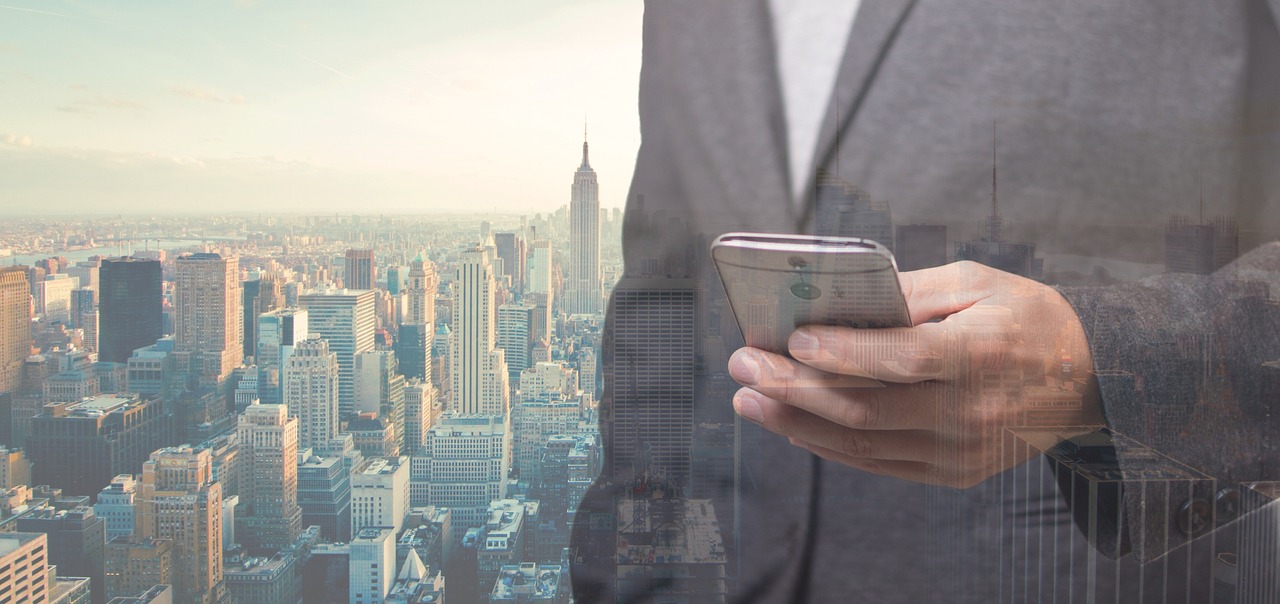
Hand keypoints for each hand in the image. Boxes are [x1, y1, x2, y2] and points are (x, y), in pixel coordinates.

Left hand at [727, 261, 1105, 487]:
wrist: (1087, 380)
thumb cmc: (1025, 318)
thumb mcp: (978, 282)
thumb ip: (910, 293)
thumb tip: (840, 299)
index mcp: (982, 354)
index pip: (903, 359)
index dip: (844, 353)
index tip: (790, 340)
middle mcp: (970, 412)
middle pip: (866, 407)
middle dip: (792, 388)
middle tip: (742, 365)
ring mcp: (960, 451)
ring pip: (862, 443)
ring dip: (795, 422)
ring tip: (748, 399)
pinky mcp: (952, 472)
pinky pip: (877, 463)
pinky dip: (828, 444)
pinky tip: (791, 425)